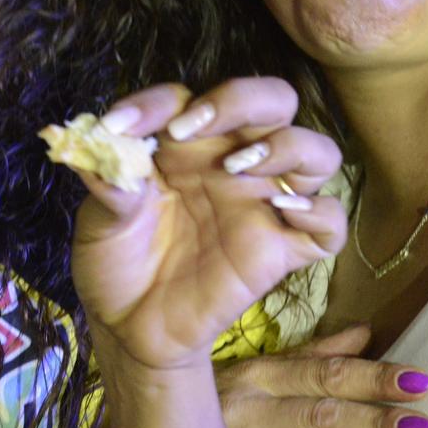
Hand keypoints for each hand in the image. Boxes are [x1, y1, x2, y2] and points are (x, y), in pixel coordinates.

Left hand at [67, 78, 347, 378]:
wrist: (130, 328)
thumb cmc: (117, 262)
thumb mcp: (98, 224)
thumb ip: (107, 186)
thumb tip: (98, 148)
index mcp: (185, 144)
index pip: (186, 99)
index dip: (156, 104)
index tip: (120, 128)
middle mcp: (232, 162)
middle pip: (272, 101)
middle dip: (243, 99)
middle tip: (195, 127)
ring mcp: (263, 205)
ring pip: (317, 151)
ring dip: (288, 145)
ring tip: (238, 166)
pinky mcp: (281, 251)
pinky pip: (329, 223)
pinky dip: (320, 211)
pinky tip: (283, 211)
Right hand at [219, 323, 427, 427]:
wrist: (160, 427)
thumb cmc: (224, 396)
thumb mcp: (263, 369)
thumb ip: (314, 355)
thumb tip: (366, 332)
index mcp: (261, 376)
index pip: (325, 374)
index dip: (372, 379)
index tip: (419, 382)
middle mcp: (251, 413)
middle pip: (318, 417)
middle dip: (370, 422)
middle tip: (420, 427)